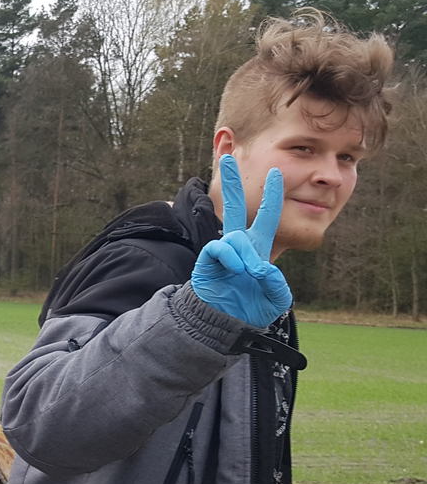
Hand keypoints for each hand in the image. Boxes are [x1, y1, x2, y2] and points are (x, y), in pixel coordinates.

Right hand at [192, 155, 291, 327]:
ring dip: (245, 253)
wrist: (226, 326)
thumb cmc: (251, 312)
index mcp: (257, 249)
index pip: (265, 217)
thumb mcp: (275, 298)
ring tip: (247, 273)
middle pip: (233, 207)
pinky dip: (230, 257)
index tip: (277, 173)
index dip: (271, 196)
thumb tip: (259, 265)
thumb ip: (275, 281)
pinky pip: (219, 248)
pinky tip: (235, 269)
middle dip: (230, 183)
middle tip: (227, 157)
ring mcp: (221, 253)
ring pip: (235, 235)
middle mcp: (238, 246)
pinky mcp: (207, 262)